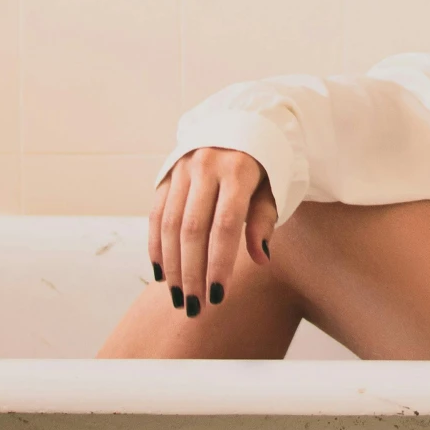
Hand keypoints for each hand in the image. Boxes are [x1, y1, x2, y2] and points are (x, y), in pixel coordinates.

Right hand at [149, 148, 279, 316]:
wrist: (240, 123)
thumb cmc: (264, 165)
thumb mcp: (273, 188)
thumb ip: (263, 220)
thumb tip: (259, 258)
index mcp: (237, 170)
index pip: (225, 226)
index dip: (220, 263)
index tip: (218, 295)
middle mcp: (206, 167)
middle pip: (193, 229)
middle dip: (192, 272)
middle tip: (194, 306)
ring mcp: (183, 169)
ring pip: (171, 225)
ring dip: (172, 266)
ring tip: (178, 297)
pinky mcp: (167, 174)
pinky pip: (157, 214)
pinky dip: (157, 246)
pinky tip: (161, 274)